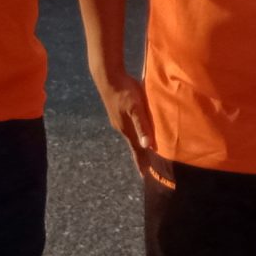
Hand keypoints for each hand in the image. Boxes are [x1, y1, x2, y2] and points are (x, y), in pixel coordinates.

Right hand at [96, 71, 168, 185]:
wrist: (108, 77)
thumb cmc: (125, 91)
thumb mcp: (136, 108)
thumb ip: (142, 126)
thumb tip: (147, 146)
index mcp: (127, 130)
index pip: (137, 152)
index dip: (142, 165)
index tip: (145, 178)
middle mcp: (122, 128)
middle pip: (134, 147)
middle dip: (141, 159)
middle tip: (148, 171)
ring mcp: (119, 121)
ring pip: (132, 137)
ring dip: (138, 147)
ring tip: (144, 155)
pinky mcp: (118, 113)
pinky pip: (130, 128)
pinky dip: (136, 135)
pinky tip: (138, 133)